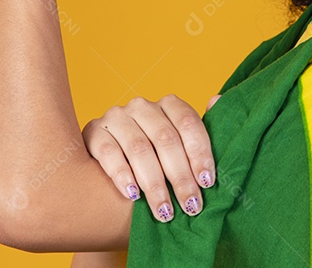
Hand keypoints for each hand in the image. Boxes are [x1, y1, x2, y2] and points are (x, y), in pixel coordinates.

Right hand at [82, 94, 220, 222]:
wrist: (111, 168)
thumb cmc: (155, 157)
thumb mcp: (178, 143)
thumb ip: (197, 130)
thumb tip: (217, 100)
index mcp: (168, 104)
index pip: (188, 123)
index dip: (199, 153)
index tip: (207, 182)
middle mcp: (142, 106)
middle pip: (165, 139)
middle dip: (180, 176)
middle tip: (190, 205)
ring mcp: (116, 117)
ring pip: (139, 148)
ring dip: (154, 183)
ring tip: (164, 210)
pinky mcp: (94, 132)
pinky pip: (109, 153)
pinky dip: (123, 175)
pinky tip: (133, 196)